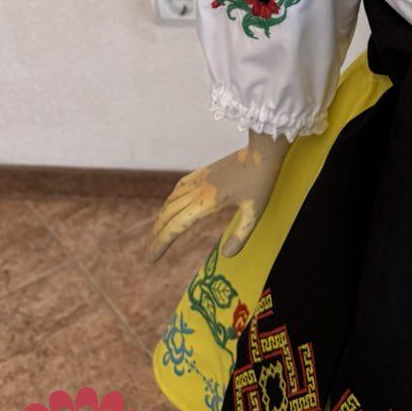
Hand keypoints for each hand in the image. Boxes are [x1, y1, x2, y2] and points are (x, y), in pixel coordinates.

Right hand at [145, 131, 290, 264]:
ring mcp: (200, 180)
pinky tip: (169, 205)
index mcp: (207, 203)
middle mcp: (198, 191)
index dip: (161, 243)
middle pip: (167, 215)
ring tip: (156, 234)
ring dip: (160, 219)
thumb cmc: (261, 181)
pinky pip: (180, 187)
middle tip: (148, 254)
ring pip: (171, 201)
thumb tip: (227, 255)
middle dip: (156, 236)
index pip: (176, 227)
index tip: (150, 258)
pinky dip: (170, 200)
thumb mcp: (255, 212)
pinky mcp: (205, 172)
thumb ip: (241, 235)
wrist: (263, 151)